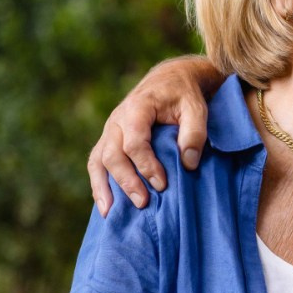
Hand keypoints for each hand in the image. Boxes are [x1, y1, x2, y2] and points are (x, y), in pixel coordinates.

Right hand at [87, 56, 219, 214]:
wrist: (170, 80)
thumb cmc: (184, 95)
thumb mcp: (196, 108)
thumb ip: (194, 133)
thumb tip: (188, 164)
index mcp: (138, 107)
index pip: (135, 141)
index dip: (146, 165)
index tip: (162, 183)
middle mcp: (117, 119)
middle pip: (112, 154)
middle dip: (126, 180)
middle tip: (143, 202)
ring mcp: (110, 130)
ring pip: (98, 160)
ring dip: (104, 187)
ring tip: (111, 213)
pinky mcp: (109, 140)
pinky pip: (96, 163)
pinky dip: (98, 184)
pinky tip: (106, 206)